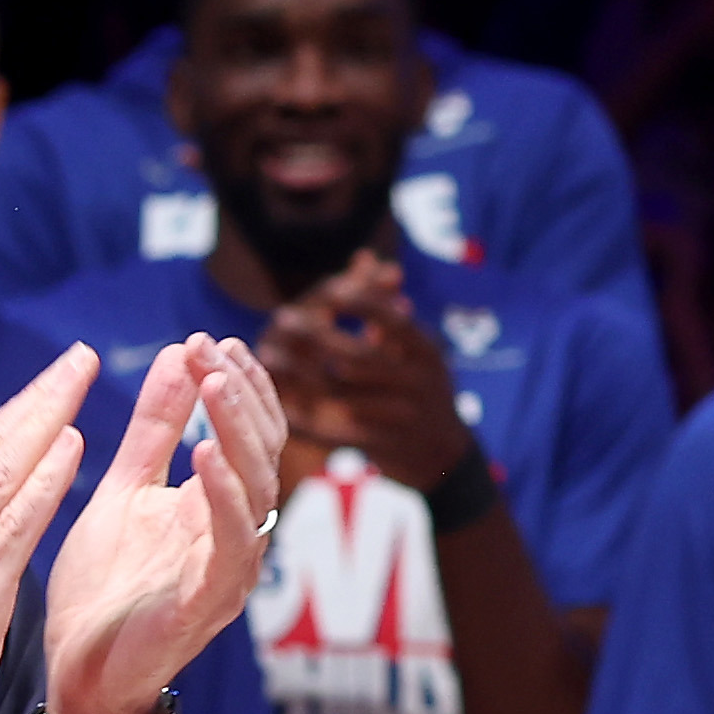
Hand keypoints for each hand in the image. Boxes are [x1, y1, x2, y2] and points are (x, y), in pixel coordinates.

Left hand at [40, 335, 284, 713]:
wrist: (76, 676)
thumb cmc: (102, 590)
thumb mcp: (124, 490)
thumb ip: (153, 430)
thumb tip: (177, 357)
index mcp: (217, 507)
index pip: (251, 432)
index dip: (239, 384)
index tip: (210, 340)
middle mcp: (236, 534)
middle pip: (263, 451)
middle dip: (240, 395)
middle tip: (212, 351)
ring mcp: (229, 568)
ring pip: (259, 488)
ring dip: (237, 431)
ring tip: (213, 384)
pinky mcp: (210, 601)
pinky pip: (232, 541)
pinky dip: (225, 494)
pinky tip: (204, 453)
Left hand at [261, 253, 471, 487]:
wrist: (444, 457)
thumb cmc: (421, 388)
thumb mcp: (415, 346)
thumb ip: (385, 306)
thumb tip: (363, 257)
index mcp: (427, 353)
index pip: (393, 320)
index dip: (361, 302)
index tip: (329, 291)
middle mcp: (419, 383)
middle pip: (360, 356)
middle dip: (317, 334)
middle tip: (282, 318)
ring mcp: (400, 418)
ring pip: (342, 394)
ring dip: (300, 375)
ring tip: (269, 357)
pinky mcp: (380, 447)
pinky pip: (334, 433)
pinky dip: (305, 419)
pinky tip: (278, 403)